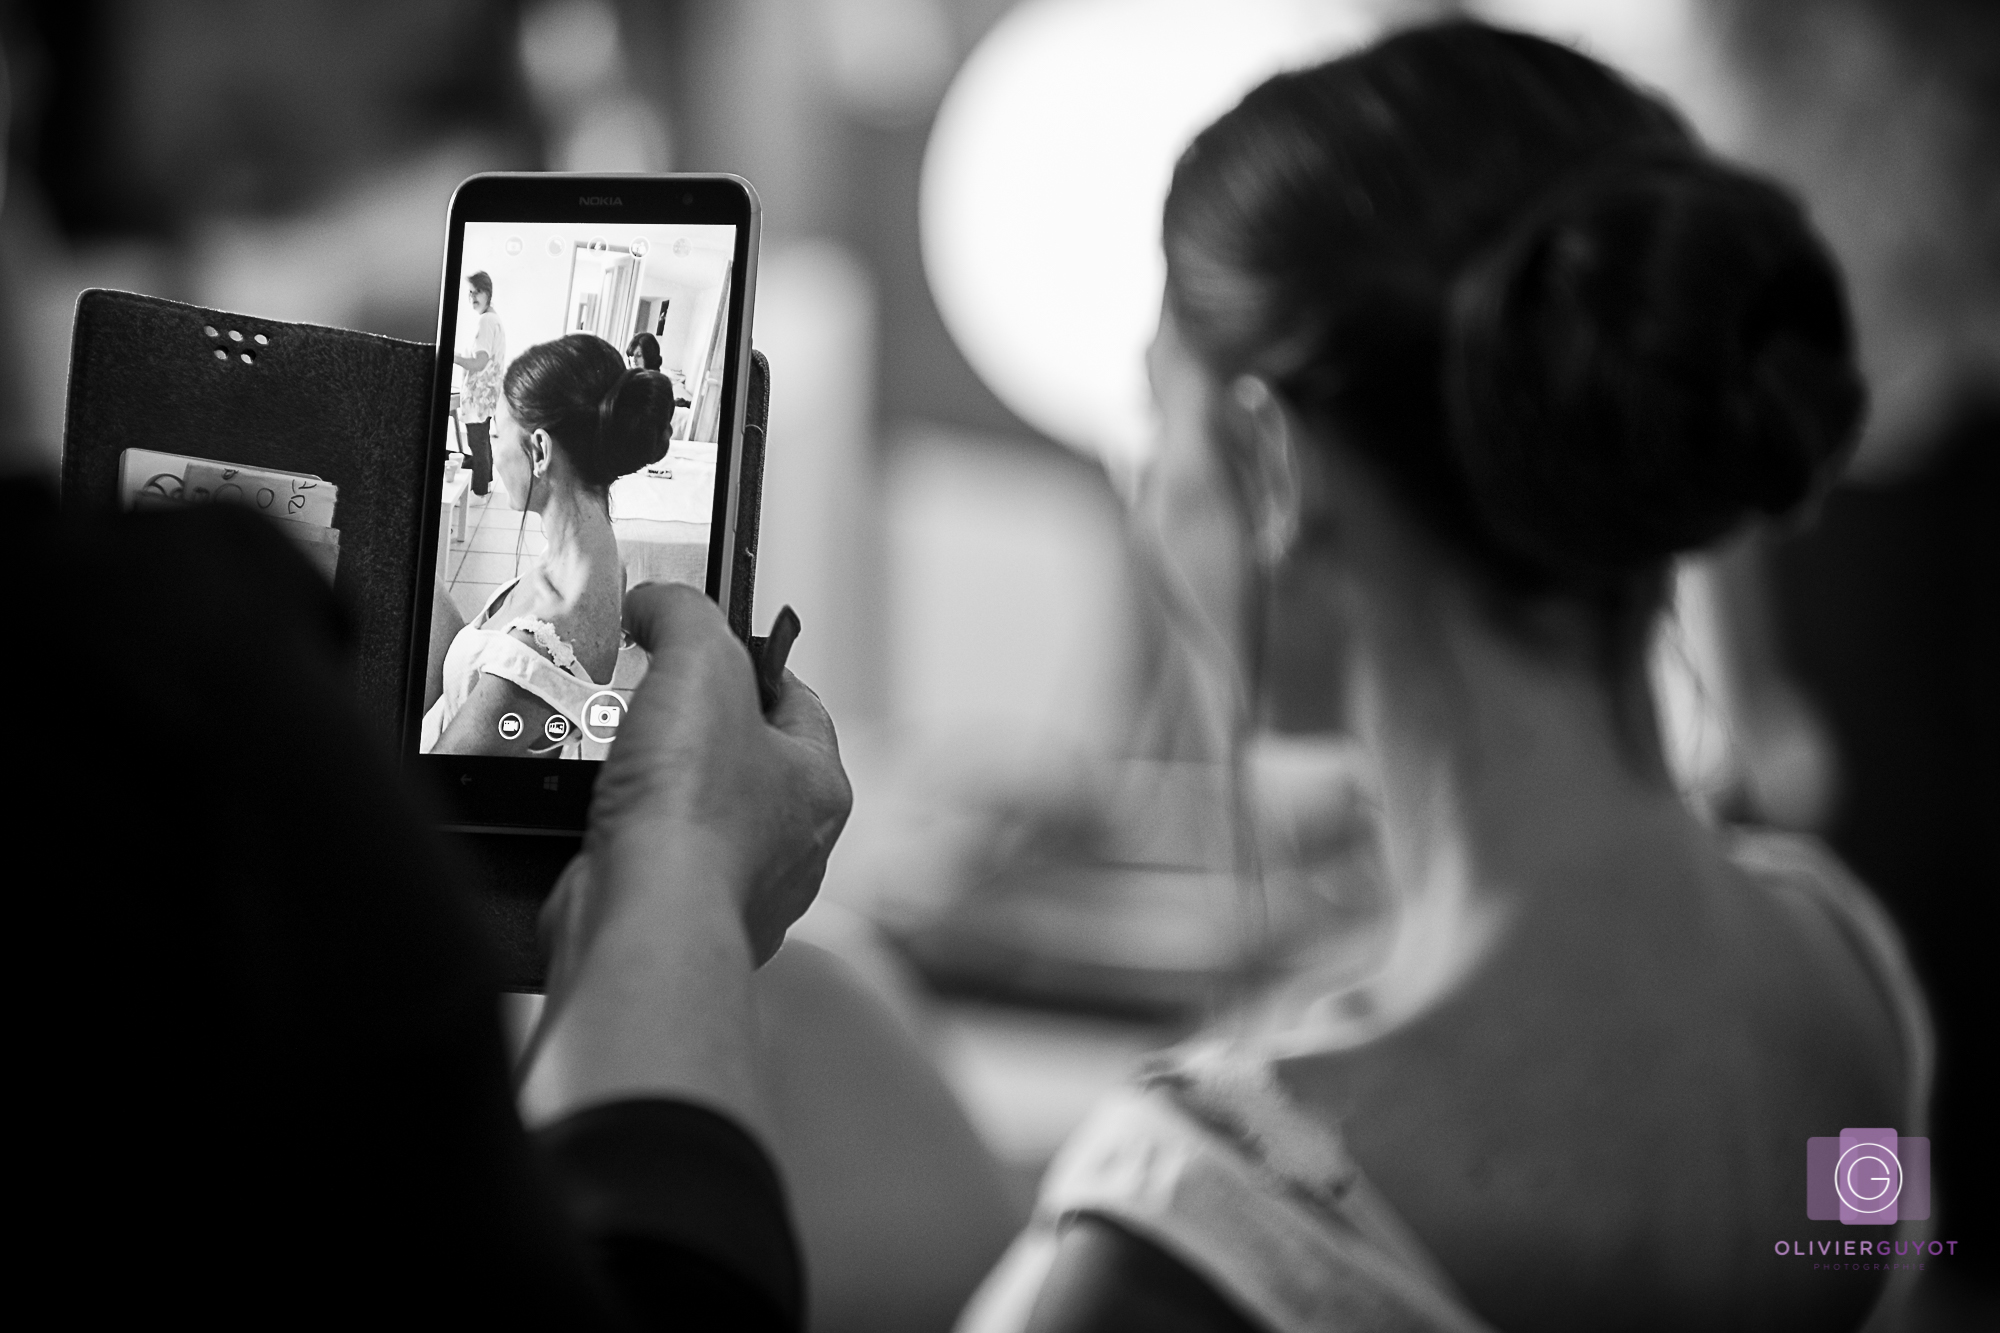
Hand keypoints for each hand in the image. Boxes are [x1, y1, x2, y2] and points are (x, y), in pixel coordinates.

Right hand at [575, 583, 851, 964]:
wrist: (643, 920)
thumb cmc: (691, 812)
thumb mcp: (700, 662)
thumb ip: (684, 612)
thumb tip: (657, 601)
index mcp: (819, 785)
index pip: (797, 702)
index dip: (752, 665)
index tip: (711, 646)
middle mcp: (790, 846)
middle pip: (746, 760)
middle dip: (696, 729)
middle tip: (651, 702)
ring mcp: (737, 890)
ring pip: (700, 817)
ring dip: (656, 787)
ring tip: (617, 759)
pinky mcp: (679, 919)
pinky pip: (656, 864)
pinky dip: (624, 839)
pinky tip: (598, 819)